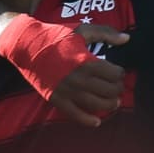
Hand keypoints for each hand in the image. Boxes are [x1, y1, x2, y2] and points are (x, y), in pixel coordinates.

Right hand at [0, 17, 128, 127]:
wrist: (26, 45)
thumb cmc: (55, 36)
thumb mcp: (82, 30)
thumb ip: (106, 33)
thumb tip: (127, 38)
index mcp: (86, 61)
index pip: (114, 74)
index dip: (120, 74)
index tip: (118, 72)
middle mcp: (79, 79)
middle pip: (109, 91)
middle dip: (117, 89)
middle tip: (117, 87)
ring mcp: (68, 91)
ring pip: (96, 105)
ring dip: (109, 105)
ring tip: (113, 102)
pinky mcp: (57, 99)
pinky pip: (76, 115)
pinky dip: (88, 121)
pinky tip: (97, 121)